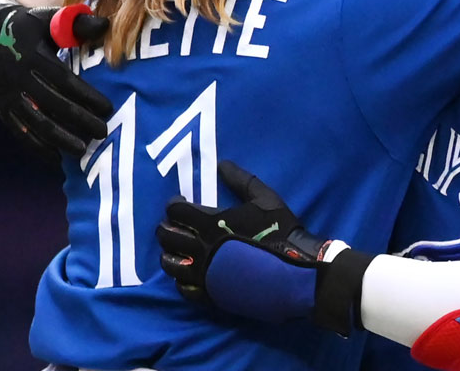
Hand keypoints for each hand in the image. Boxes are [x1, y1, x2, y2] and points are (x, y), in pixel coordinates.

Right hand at [0, 0, 113, 156]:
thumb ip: (77, 23)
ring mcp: (6, 95)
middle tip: (103, 132)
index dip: (85, 95)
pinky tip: (56, 159)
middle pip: (51, 104)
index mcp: (31, 55)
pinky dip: (37, 146)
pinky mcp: (0, 108)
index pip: (63, 80)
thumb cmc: (27, 26)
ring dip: (59, 139)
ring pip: (35, 122)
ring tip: (82, 151)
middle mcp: (16, 77)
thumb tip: (106, 25)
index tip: (108, 108)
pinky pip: (19, 131)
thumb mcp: (48, 18)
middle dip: (79, 120)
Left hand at [157, 161, 371, 334]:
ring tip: (178, 250)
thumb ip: (240, 180)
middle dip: (166, 227)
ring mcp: (203, 274)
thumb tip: (222, 164)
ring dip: (169, 254)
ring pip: (169, 265)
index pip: (175, 211)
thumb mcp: (264, 197)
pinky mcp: (210, 294)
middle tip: (174, 225)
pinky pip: (183, 288)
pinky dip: (181, 279)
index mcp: (210, 223)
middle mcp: (200, 249)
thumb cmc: (280, 231)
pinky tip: (189, 273)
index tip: (180, 201)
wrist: (294, 270)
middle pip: (166, 237)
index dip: (173, 203)